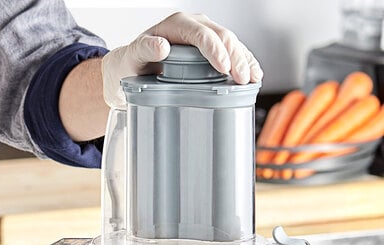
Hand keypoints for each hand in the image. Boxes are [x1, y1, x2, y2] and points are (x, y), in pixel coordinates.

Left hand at [102, 12, 262, 106]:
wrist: (131, 70)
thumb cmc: (131, 64)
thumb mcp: (131, 57)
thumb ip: (144, 48)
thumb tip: (161, 46)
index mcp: (176, 25)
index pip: (201, 34)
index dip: (214, 49)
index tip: (223, 67)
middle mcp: (193, 27)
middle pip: (222, 37)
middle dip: (236, 57)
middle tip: (242, 78)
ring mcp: (204, 38)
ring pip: (231, 44)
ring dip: (245, 60)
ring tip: (254, 78)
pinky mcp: (210, 52)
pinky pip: (231, 53)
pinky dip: (244, 63)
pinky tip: (254, 75)